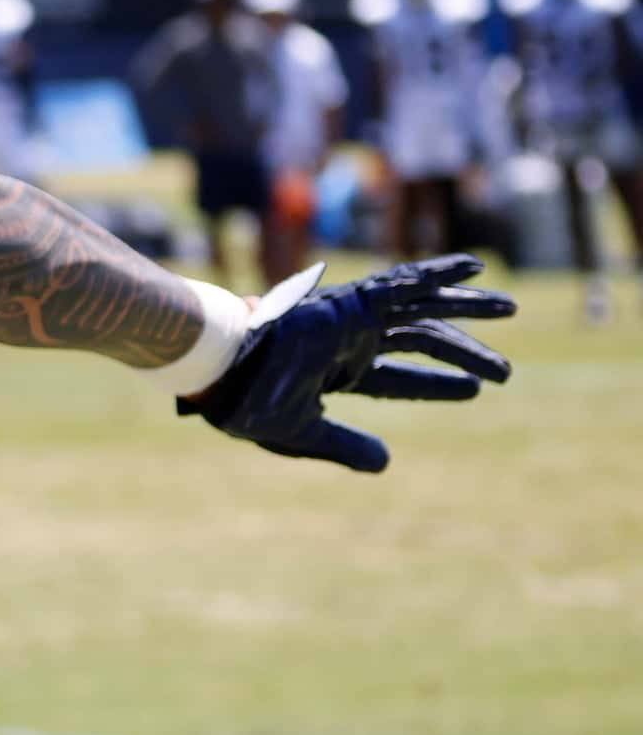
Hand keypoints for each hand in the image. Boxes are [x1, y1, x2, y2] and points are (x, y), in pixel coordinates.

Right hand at [186, 255, 514, 472]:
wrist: (221, 366)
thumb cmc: (247, 401)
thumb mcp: (303, 433)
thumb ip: (345, 446)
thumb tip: (386, 463)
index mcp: (333, 370)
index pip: (394, 379)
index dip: (434, 385)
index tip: (474, 389)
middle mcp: (349, 339)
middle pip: (418, 340)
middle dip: (462, 350)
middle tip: (503, 371)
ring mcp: (352, 317)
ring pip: (421, 312)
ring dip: (467, 308)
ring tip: (511, 309)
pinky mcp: (353, 301)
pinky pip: (404, 282)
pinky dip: (440, 275)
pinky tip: (476, 271)